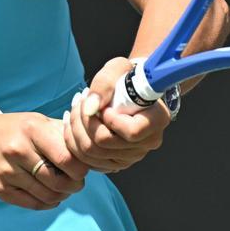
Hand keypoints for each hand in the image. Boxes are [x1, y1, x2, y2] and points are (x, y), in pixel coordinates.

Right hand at [0, 112, 87, 210]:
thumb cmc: (14, 130)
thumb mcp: (37, 122)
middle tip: (75, 181)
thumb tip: (91, 148)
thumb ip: (63, 133)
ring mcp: (6, 171)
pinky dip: (48, 203)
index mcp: (32, 130)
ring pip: (48, 195)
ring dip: (62, 195)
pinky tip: (49, 195)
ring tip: (62, 187)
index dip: (81, 168)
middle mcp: (18, 150)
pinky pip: (33, 204)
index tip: (82, 167)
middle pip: (60, 181)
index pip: (68, 159)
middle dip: (74, 185)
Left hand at [64, 57, 170, 172]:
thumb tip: (89, 107)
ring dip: (74, 129)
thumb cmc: (125, 76)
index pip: (131, 132)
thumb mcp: (118, 68)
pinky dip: (73, 141)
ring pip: (91, 154)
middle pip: (105, 145)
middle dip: (84, 121)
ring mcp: (130, 156)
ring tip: (75, 108)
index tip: (105, 106)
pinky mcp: (114, 162)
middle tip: (79, 101)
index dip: (111, 120)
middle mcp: (147, 143)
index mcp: (157, 120)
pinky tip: (72, 123)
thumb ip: (104, 84)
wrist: (127, 89)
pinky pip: (87, 160)